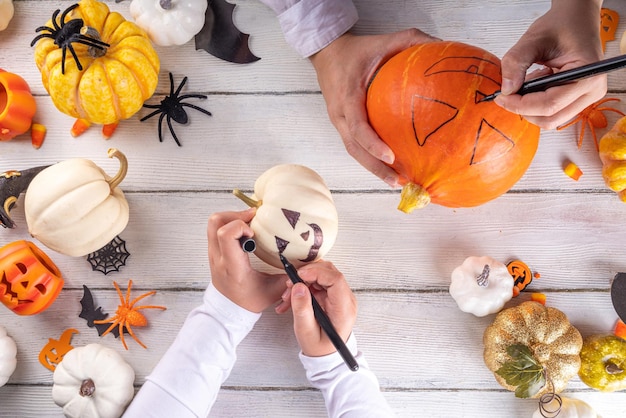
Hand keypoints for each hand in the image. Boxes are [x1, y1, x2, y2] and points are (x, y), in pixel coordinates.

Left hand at [207, 209, 286, 312]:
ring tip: (249, 222)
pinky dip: (230, 223)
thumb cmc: (249, 301)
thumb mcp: (274, 290)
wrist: (229, 310)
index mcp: (233, 266)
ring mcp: (213, 253)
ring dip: (232, 217)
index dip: (241, 225)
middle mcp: (219, 257)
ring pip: (214, 222)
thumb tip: (307, 264)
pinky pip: (216, 228)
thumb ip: (290, 276)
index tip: (255, 230)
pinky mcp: (213, 250)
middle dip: (236, 214)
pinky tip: (245, 231)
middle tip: (253, 218)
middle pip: (216, 222)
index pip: (226, 235)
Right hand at [276, 260, 356, 356]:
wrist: (326, 354)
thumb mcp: (306, 331)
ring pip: (323, 274)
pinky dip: (304, 284)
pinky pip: (319, 281)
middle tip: (290, 284)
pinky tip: (293, 296)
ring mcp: (340, 296)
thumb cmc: (319, 347)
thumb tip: (298, 287)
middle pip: (330, 272)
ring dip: (304, 279)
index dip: (316, 272)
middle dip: (307, 273)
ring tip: (289, 294)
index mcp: (343, 309)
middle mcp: (345, 299)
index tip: (299, 276)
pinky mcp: (333, 295)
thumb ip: (302, 309)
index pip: (335, 279)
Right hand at [310, 29, 438, 186]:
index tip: (390, 157)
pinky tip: (391, 167)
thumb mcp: (382, 41)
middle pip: (354, 149)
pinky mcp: (342, 125)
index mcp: (347, 96)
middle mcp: (339, 113)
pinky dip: (371, 159)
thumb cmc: (355, 50)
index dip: (372, 144)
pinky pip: (355, 146)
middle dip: (375, 168)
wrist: (326, 53)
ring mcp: (338, 121)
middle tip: (398, 181)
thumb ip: (410, 40)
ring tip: (397, 182)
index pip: (357, 126)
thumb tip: (442, 46)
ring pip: (354, 152)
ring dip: (373, 169)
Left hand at [495, 0, 605, 128]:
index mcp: (588, 75)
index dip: (520, 105)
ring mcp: (587, 97)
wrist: (575, 19)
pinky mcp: (578, 99)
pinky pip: (553, 112)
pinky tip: (534, 84)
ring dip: (530, 107)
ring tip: (526, 82)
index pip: (549, 104)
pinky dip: (536, 104)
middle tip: (506, 94)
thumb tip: (506, 89)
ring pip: (550, 119)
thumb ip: (516, 62)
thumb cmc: (561, 25)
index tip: (500, 96)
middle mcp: (592, 90)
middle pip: (550, 118)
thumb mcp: (533, 39)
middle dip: (523, 109)